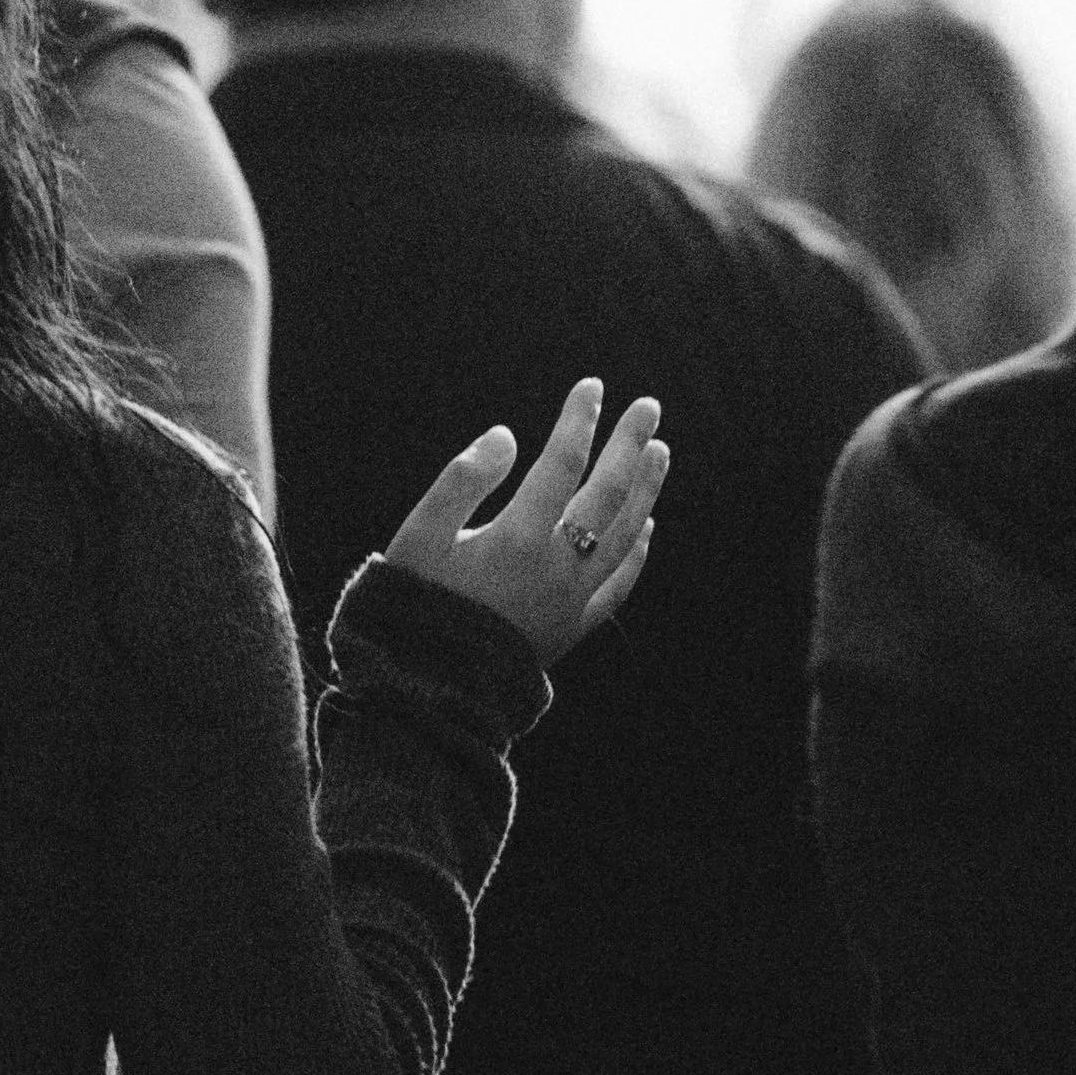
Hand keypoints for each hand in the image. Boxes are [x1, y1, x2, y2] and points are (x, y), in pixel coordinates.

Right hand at [384, 379, 667, 663]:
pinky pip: (618, 585)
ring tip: (660, 452)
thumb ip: (460, 480)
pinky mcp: (572, 628)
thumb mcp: (419, 535)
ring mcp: (571, 599)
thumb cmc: (415, 602)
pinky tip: (645, 527)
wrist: (428, 687)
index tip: (591, 386)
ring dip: (646, 490)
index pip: (562, 464)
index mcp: (516, 537)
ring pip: (623, 535)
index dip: (578, 422)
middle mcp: (555, 566)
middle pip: (607, 494)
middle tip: (649, 407)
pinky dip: (636, 552)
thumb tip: (507, 435)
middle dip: (629, 446)